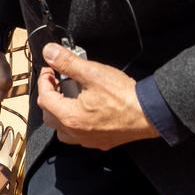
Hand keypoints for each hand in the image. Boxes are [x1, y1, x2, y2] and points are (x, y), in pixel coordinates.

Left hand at [37, 44, 157, 149]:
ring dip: (60, 114)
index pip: (44, 98)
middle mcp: (76, 133)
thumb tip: (49, 52)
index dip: (44, 80)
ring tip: (70, 97)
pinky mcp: (101, 142)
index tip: (50, 69)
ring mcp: (88, 141)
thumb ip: (67, 62)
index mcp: (70, 117)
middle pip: (49, 116)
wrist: (150, 113)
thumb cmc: (123, 95)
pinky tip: (86, 111)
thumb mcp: (93, 72)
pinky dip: (75, 124)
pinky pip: (79, 136)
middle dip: (50, 96)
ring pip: (62, 130)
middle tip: (58, 81)